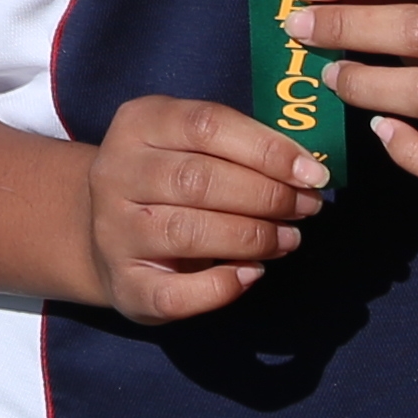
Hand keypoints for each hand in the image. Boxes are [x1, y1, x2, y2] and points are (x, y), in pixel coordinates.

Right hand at [73, 97, 329, 324]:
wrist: (105, 231)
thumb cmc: (168, 180)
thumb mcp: (189, 143)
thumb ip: (237, 145)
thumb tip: (305, 168)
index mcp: (138, 124)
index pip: (206, 125)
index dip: (267, 149)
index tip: (312, 172)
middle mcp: (116, 174)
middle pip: (198, 179)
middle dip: (267, 196)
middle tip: (306, 208)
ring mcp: (114, 232)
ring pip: (188, 232)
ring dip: (253, 237)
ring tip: (289, 239)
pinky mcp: (125, 285)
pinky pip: (176, 293)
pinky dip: (222, 286)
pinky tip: (252, 273)